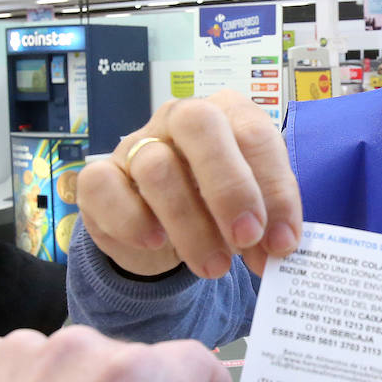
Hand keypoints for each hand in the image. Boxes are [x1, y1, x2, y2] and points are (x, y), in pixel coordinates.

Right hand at [76, 89, 301, 277]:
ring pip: (156, 167)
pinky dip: (132, 221)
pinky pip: (104, 187)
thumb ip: (266, 227)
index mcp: (226, 115)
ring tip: (213, 266)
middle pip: (198, 124)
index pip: (254, 134)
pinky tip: (156, 244)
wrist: (158, 235)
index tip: (283, 242)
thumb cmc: (214, 212)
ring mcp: (134, 144)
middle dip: (229, 186)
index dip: (274, 189)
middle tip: (247, 238)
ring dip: (190, 225)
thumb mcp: (249, 216)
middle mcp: (178, 119)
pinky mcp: (98, 177)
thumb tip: (277, 249)